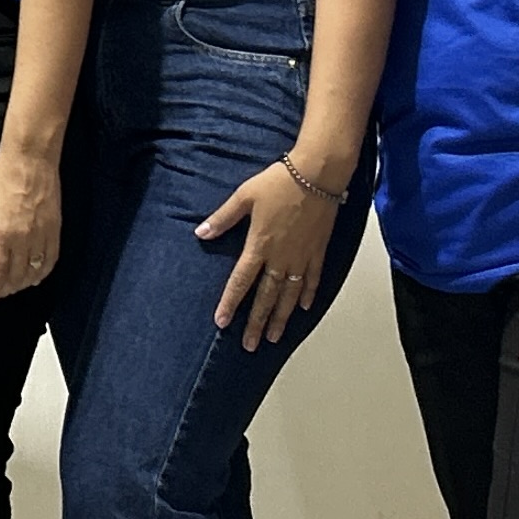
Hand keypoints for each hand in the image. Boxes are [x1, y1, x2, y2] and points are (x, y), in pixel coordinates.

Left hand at [0, 145, 61, 307]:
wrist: (30, 162)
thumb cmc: (1, 181)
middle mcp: (21, 241)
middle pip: (14, 279)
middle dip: (3, 291)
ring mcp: (41, 237)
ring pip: (33, 275)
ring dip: (21, 286)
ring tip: (11, 287)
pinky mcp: (55, 232)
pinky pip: (50, 262)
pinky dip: (41, 275)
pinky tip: (34, 277)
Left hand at [196, 156, 340, 347]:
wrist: (317, 174)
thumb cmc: (280, 181)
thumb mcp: (244, 196)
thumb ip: (223, 218)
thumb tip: (201, 232)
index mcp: (259, 245)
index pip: (241, 282)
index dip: (230, 303)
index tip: (222, 322)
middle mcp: (281, 257)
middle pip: (266, 297)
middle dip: (256, 322)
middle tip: (250, 345)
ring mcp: (301, 256)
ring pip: (290, 295)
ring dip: (281, 317)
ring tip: (274, 337)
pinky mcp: (318, 250)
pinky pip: (313, 279)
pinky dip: (308, 295)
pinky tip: (303, 308)